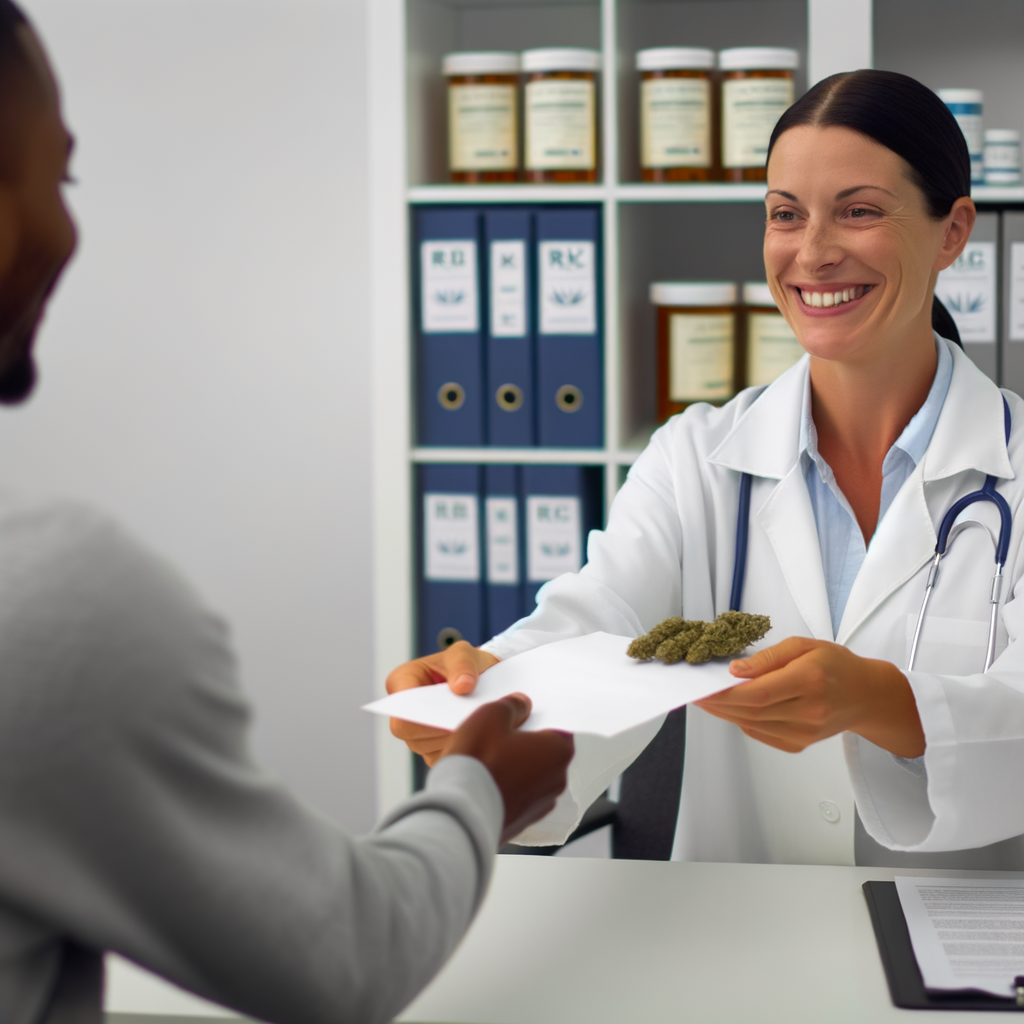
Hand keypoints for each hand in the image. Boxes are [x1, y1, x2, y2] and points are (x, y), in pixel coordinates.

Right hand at [386, 641, 499, 765]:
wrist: (481, 681)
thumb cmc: (466, 664)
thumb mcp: (465, 653)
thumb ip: (463, 664)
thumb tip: (462, 687)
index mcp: (402, 681)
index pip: (402, 706)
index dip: (425, 713)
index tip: (453, 708)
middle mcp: (404, 713)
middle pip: (412, 734)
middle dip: (442, 729)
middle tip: (470, 720)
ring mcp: (417, 735)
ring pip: (429, 749)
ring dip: (454, 740)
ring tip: (477, 725)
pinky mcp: (432, 752)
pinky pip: (444, 758)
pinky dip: (462, 750)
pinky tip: (478, 736)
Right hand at [442, 693, 573, 844]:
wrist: (460, 813)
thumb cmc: (479, 763)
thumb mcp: (491, 715)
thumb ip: (512, 706)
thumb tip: (521, 705)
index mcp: (558, 751)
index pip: (556, 726)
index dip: (535, 718)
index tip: (517, 715)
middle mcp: (557, 780)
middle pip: (543, 752)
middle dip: (523, 743)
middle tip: (496, 735)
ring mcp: (540, 806)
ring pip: (529, 776)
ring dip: (513, 767)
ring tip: (485, 760)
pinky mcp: (521, 823)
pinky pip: (516, 796)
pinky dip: (504, 788)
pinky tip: (482, 781)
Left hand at [694, 636, 924, 758]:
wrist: (866, 696)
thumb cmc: (836, 665)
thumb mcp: (804, 646)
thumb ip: (769, 657)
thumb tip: (736, 670)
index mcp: (809, 681)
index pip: (758, 693)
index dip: (725, 693)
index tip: (703, 687)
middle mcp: (808, 711)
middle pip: (751, 711)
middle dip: (718, 703)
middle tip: (696, 693)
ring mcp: (804, 732)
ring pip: (753, 725)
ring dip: (725, 713)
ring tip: (707, 700)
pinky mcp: (800, 743)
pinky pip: (761, 734)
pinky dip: (742, 722)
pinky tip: (731, 710)